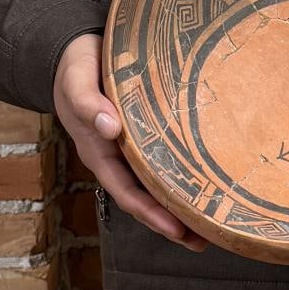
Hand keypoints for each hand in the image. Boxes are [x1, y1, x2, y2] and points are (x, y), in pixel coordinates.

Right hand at [53, 32, 208, 252]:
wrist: (75, 51)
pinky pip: (166, 158)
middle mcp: (118, 157)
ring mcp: (132, 148)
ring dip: (182, 203)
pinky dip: (183, 172)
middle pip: (147, 198)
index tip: (177, 230)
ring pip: (159, 182)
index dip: (152, 214)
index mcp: (99, 152)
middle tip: (207, 238)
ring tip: (214, 221)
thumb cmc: (74, 69)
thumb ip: (87, 103)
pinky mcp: (146, 132)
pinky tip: (207, 177)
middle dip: (174, 221)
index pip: (127, 192)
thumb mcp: (75, 82)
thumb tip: (109, 128)